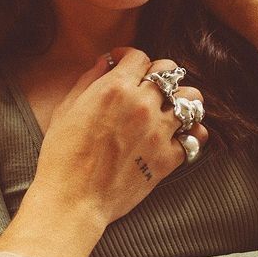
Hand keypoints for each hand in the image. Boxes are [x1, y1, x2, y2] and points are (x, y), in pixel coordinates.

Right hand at [35, 47, 207, 231]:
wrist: (74, 199)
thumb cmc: (62, 156)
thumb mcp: (66, 109)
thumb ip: (88, 81)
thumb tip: (104, 62)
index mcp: (114, 89)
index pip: (139, 56)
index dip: (129, 56)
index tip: (122, 63)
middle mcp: (142, 105)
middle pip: (169, 71)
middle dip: (157, 74)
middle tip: (146, 85)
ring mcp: (159, 131)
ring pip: (191, 99)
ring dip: (180, 99)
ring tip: (168, 107)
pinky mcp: (168, 158)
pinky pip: (195, 137)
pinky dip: (191, 133)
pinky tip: (178, 134)